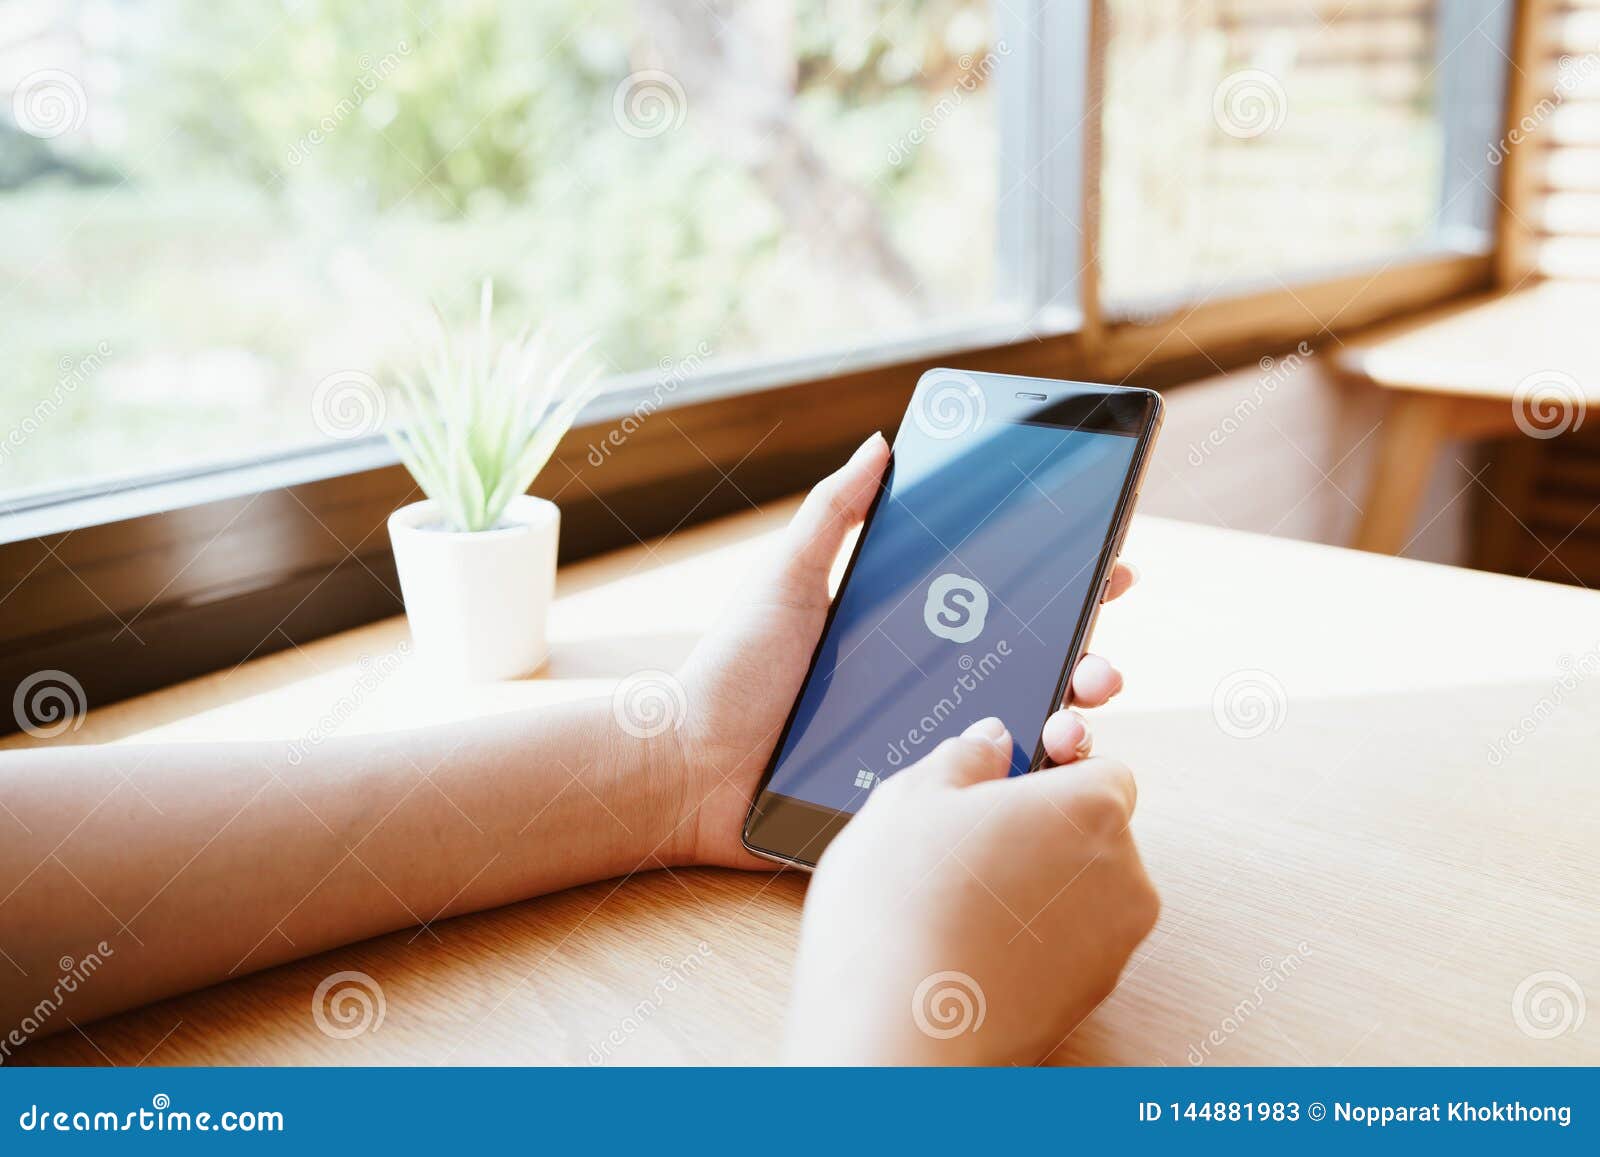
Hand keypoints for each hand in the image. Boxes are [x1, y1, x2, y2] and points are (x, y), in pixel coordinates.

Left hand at [667, 431, 1136, 867]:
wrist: (688, 769)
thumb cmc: (733, 671)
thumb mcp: (786, 579)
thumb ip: (835, 513)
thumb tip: (885, 443)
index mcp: (912, 634)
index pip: (1006, 603)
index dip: (1067, 586)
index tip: (1112, 565)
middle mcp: (933, 688)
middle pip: (1036, 667)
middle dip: (1089, 656)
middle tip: (1101, 655)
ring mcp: (930, 746)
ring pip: (1028, 731)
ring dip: (1076, 719)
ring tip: (1078, 711)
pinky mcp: (920, 801)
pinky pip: (992, 796)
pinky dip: (1033, 782)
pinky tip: (1047, 766)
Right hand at [784, 719, 1159, 1064]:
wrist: (896, 1036)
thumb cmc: (902, 909)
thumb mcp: (910, 798)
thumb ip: (964, 756)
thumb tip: (991, 740)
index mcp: (1092, 808)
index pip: (1102, 770)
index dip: (1051, 773)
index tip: (1004, 785)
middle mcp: (1124, 876)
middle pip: (1090, 833)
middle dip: (1037, 833)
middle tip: (962, 844)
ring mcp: (1112, 947)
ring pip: (1077, 894)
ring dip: (1031, 888)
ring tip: (953, 902)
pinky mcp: (1088, 1000)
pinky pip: (1064, 948)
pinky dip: (1027, 942)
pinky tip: (964, 945)